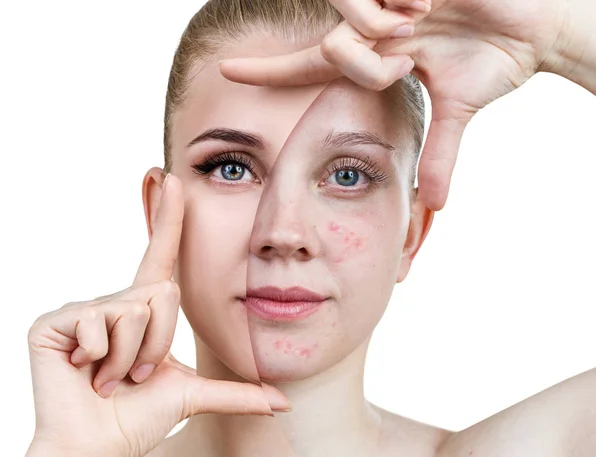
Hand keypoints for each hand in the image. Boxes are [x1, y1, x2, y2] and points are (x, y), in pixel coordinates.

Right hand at [26, 173, 288, 456]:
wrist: (99, 447)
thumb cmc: (139, 417)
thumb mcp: (192, 392)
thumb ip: (238, 391)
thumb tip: (285, 400)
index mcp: (145, 311)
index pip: (162, 257)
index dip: (168, 219)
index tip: (173, 179)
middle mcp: (116, 302)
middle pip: (163, 294)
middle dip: (158, 344)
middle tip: (136, 374)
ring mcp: (83, 309)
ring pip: (134, 311)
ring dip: (130, 357)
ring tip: (111, 377)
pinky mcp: (55, 321)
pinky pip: (95, 322)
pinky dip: (100, 357)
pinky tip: (85, 370)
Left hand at [218, 0, 568, 209]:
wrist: (538, 28)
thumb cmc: (497, 57)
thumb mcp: (458, 110)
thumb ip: (440, 152)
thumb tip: (434, 204)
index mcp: (377, 51)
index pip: (311, 63)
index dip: (270, 70)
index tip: (226, 71)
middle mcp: (376, 23)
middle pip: (333, 47)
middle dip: (365, 63)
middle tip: (409, 55)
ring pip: (352, 16)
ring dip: (385, 29)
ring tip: (424, 21)